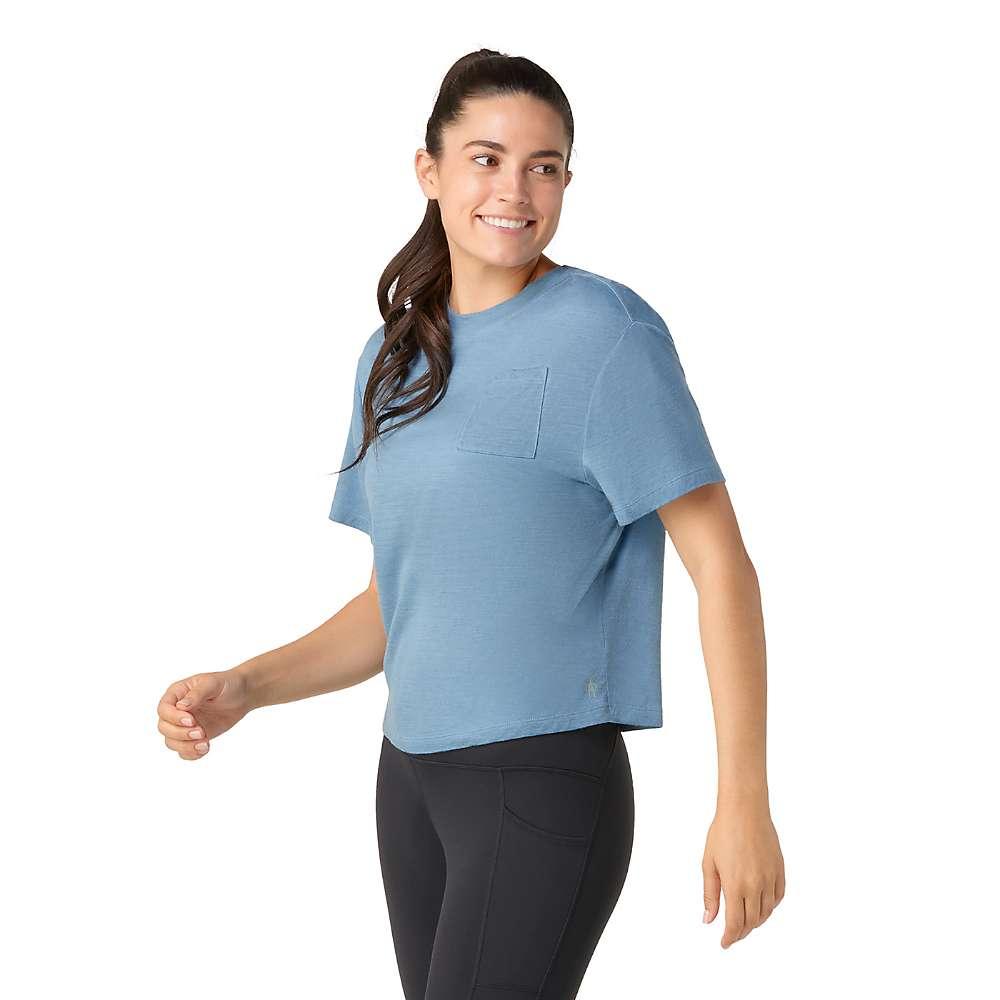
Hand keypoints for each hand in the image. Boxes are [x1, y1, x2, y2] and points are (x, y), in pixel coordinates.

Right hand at [156, 669, 252, 759]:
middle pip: (164, 728)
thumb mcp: (212, 684)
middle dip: (180, 734)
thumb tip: (180, 706)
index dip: (173, 718)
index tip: (191, 721)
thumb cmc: (226, 684)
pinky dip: (191, 754)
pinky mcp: (193, 737)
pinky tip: (205, 749)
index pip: (164, 709)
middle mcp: (176, 711)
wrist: (242, 695)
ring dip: (185, 746)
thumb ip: (196, 694)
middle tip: (201, 732)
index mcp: (177, 694)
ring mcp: (183, 726)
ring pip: (171, 742)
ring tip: (205, 743)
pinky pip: (184, 751)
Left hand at [702, 797, 784, 947]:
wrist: (745, 810)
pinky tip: (761, 905)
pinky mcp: (780, 870)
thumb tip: (709, 919)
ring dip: (756, 921)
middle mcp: (756, 885)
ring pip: (766, 912)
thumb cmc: (723, 832)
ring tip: (745, 921)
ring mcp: (770, 878)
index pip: (735, 924)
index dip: (730, 937)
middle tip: (732, 934)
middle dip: (741, 932)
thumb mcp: (709, 863)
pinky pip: (778, 897)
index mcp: (735, 885)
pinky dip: (770, 906)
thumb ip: (710, 894)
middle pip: (752, 921)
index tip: (725, 943)